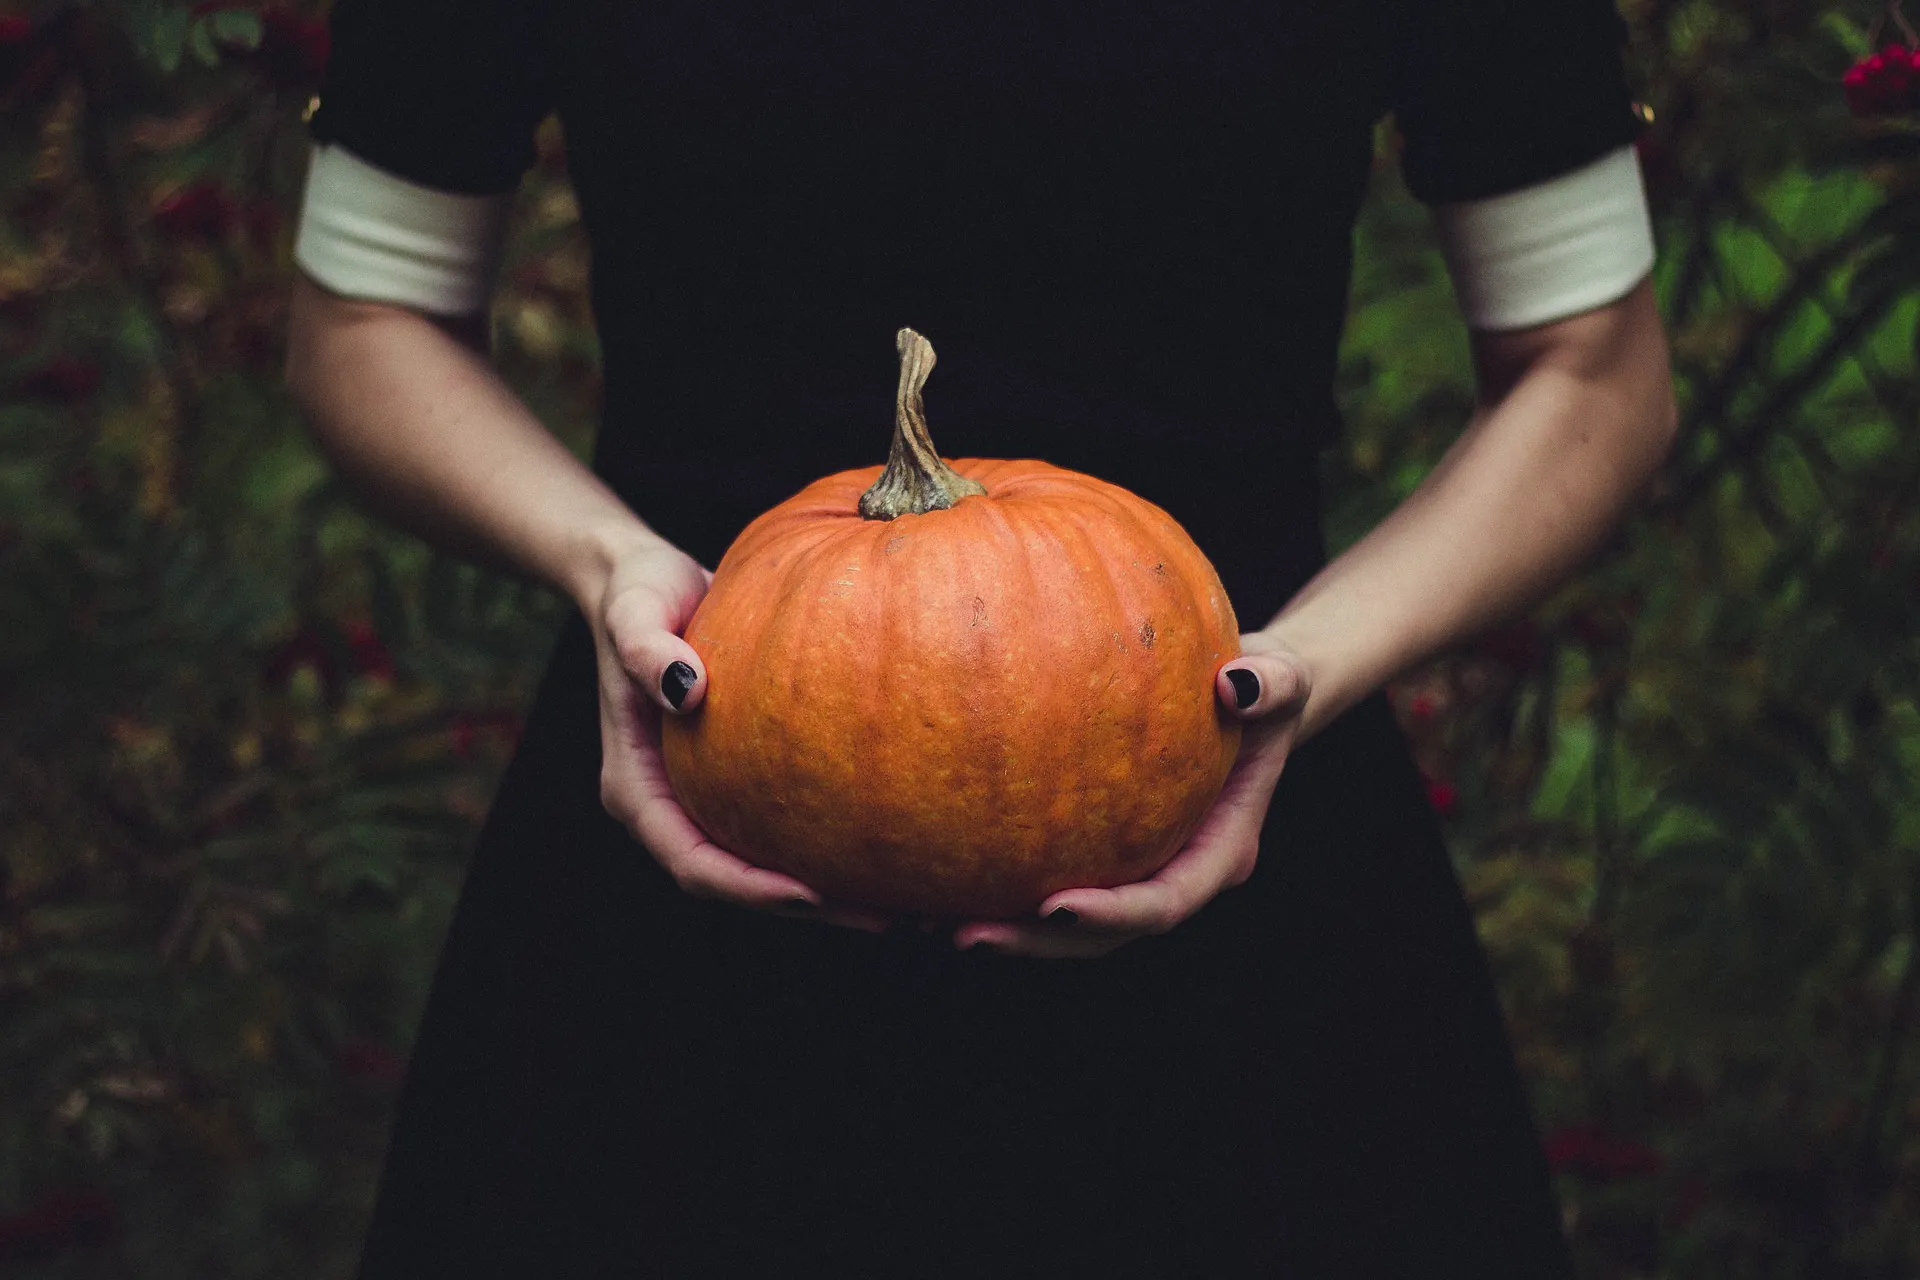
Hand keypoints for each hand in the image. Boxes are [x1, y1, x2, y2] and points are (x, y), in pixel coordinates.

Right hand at [589, 536, 889, 932]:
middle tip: (888, 916)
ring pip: (767, 864)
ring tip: (908, 897)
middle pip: (738, 882)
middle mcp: (672, 806)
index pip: (692, 863)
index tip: (811, 894)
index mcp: (637, 790)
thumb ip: (646, 649)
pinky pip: (788, 824)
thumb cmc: (638, 593)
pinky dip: (833, 840)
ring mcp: (706, 797)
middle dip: (809, 907)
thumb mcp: (634, 611)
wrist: (647, 580)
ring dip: (832, 889)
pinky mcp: (740, 779)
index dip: (748, 888)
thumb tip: (687, 690)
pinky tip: (896, 838)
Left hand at [950, 631, 1311, 958]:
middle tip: (965, 936)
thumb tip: (1237, 685)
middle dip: (1036, 944)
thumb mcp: (1282, 674)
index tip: (1055, 907)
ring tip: (927, 923)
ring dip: (1004, 930)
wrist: (1244, 696)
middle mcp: (1172, 874)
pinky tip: (929, 875)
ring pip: (1065, 925)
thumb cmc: (1262, 683)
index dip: (1113, 916)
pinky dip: (992, 884)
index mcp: (1219, 852)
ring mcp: (1132, 870)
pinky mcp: (1096, 852)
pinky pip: (1042, 877)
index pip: (1165, 902)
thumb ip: (1272, 683)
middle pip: (1103, 937)